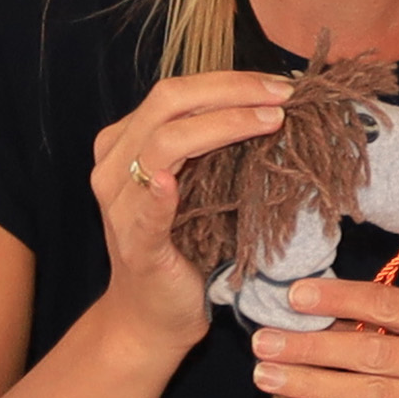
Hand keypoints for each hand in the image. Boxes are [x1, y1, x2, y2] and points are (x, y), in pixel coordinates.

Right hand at [89, 72, 293, 351]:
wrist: (153, 317)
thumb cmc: (183, 246)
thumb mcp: (197, 185)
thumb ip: (212, 146)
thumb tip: (270, 103)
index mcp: (127, 142)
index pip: (176, 92)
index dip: (230, 81)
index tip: (282, 84)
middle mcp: (114, 165)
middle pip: (169, 103)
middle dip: (233, 92)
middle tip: (284, 95)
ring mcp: (121, 206)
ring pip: (163, 143)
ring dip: (222, 125)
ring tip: (270, 121)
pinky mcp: (134, 245)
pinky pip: (144, 212)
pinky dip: (158, 194)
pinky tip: (171, 182)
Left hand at [250, 277, 398, 397]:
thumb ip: (376, 323)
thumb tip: (304, 313)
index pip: (390, 304)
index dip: (340, 298)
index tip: (294, 297)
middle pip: (374, 352)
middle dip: (312, 347)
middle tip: (264, 343)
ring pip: (369, 394)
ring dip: (312, 384)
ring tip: (268, 377)